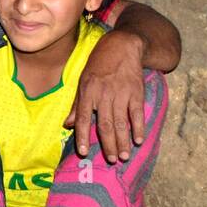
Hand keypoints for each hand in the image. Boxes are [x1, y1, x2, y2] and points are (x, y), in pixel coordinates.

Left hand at [65, 29, 145, 163]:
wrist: (122, 46)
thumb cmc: (98, 65)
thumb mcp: (82, 81)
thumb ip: (77, 106)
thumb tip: (67, 125)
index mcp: (88, 93)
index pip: (84, 119)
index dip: (83, 137)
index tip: (84, 153)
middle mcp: (103, 95)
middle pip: (105, 125)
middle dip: (108, 144)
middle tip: (110, 160)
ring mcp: (121, 94)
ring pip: (121, 122)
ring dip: (122, 141)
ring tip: (123, 156)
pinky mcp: (136, 92)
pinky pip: (137, 113)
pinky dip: (138, 128)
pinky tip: (138, 140)